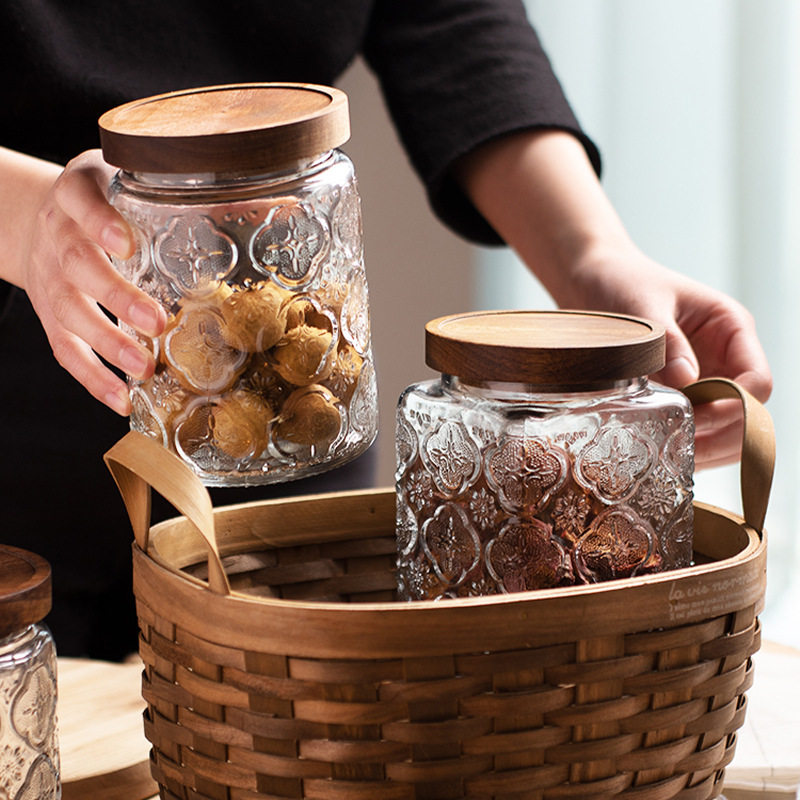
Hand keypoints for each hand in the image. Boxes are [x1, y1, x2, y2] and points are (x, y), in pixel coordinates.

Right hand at [19, 149, 165, 414]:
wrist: (46, 220)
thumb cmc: (109, 201)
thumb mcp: (130, 181)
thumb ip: (178, 193)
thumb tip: (272, 206)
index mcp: (77, 193)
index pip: (82, 200)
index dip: (100, 222)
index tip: (127, 244)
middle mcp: (57, 234)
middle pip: (78, 264)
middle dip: (117, 296)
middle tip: (156, 322)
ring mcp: (49, 276)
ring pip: (69, 311)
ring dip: (107, 343)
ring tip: (143, 368)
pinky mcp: (48, 314)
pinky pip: (65, 348)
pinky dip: (92, 377)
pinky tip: (121, 398)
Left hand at [562, 245, 772, 468]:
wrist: (594, 280)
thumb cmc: (622, 282)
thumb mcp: (642, 306)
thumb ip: (667, 342)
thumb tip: (687, 381)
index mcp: (730, 328)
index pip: (756, 381)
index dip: (732, 408)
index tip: (694, 419)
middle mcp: (725, 357)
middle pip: (748, 414)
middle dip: (721, 437)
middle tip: (682, 452)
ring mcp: (705, 377)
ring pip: (726, 428)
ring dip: (706, 448)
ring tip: (669, 457)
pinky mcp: (680, 393)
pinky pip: (696, 428)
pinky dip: (686, 444)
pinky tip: (661, 452)